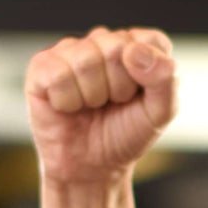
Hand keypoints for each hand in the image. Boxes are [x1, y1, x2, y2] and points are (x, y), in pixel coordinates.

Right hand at [25, 27, 177, 185]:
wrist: (91, 166)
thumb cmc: (125, 134)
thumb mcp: (159, 113)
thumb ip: (165, 80)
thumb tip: (136, 51)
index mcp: (137, 45)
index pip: (151, 41)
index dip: (149, 75)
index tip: (140, 96)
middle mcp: (103, 41)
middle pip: (116, 48)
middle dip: (119, 88)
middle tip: (112, 103)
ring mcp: (71, 51)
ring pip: (85, 60)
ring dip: (92, 96)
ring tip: (91, 105)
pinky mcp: (42, 65)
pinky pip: (58, 75)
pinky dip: (67, 101)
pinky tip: (68, 106)